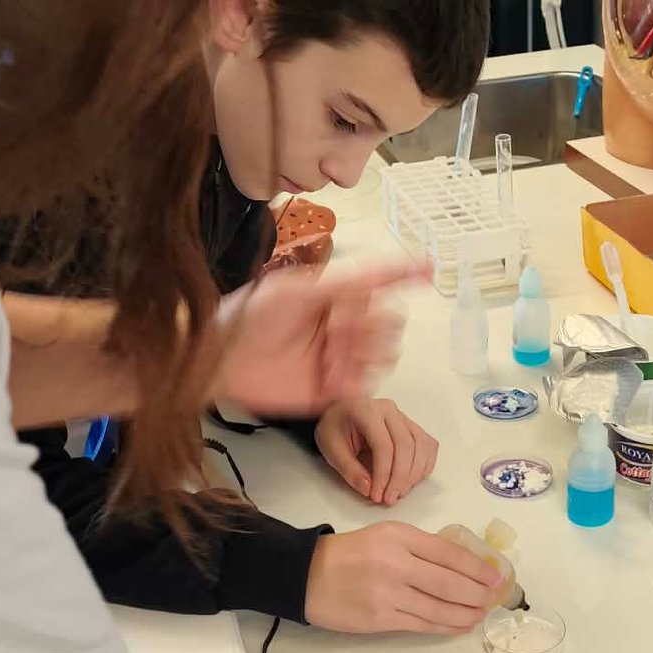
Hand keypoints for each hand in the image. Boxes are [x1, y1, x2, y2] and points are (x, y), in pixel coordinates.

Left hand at [215, 262, 421, 417]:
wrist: (223, 358)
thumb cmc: (254, 315)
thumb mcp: (303, 288)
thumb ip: (354, 278)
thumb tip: (400, 262)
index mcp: (337, 297)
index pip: (382, 284)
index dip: (406, 275)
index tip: (429, 269)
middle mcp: (343, 326)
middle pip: (390, 324)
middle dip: (369, 325)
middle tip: (337, 326)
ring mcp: (340, 359)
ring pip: (384, 356)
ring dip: (362, 351)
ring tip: (330, 353)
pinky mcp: (332, 391)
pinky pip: (366, 385)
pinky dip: (353, 377)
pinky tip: (330, 372)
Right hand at [304, 522, 499, 634]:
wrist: (307, 575)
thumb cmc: (351, 553)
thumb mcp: (386, 535)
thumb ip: (420, 548)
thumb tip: (463, 567)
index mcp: (399, 536)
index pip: (449, 553)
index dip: (477, 568)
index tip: (495, 577)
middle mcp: (396, 563)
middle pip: (449, 583)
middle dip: (477, 594)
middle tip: (493, 599)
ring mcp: (388, 593)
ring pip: (439, 608)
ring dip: (466, 614)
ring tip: (480, 615)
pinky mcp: (380, 619)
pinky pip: (422, 624)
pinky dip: (445, 626)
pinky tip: (459, 626)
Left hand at [314, 398, 437, 504]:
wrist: (338, 415)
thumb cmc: (334, 428)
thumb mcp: (331, 450)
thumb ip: (349, 470)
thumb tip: (368, 489)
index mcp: (366, 411)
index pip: (384, 446)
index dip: (383, 474)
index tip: (376, 494)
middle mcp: (388, 410)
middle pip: (406, 446)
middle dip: (399, 478)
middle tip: (389, 498)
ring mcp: (403, 417)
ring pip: (421, 446)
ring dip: (414, 474)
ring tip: (399, 492)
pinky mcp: (411, 426)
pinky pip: (427, 445)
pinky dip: (424, 464)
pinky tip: (412, 479)